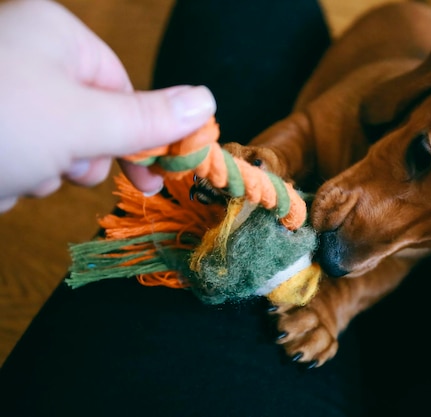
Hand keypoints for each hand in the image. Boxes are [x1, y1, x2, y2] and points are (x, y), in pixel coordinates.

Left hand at [0, 0, 215, 211]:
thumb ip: (150, 119)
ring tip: (9, 172)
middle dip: (76, 156)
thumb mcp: (84, 124)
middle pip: (87, 118)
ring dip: (40, 172)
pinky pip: (15, 154)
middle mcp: (23, 54)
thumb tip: (207, 102)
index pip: (122, 87)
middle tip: (61, 165)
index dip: (139, 134)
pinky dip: (8, 175)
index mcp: (54, 34)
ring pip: (50, 145)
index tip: (153, 177)